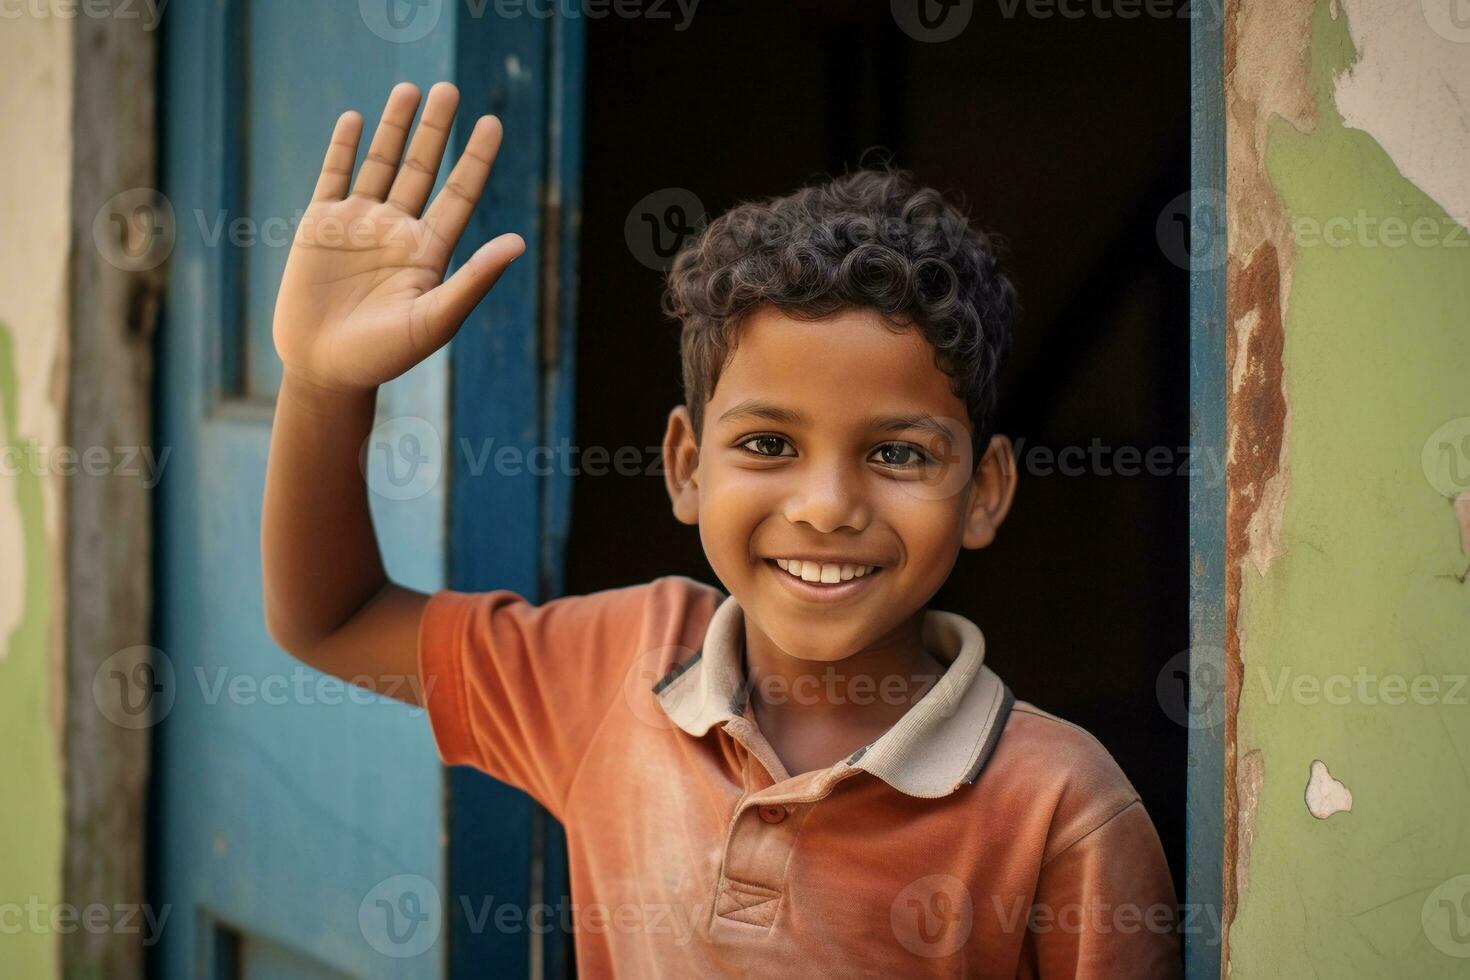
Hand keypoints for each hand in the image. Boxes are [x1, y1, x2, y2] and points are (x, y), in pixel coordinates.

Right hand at [272, 81, 523, 392]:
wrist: (326, 371)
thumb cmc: (384, 356)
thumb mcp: (435, 320)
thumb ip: (474, 280)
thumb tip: (518, 242)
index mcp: (429, 252)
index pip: (459, 194)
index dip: (476, 158)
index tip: (492, 123)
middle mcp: (397, 232)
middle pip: (422, 168)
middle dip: (435, 130)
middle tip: (450, 89)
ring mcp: (358, 226)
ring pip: (380, 164)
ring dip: (394, 128)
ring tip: (410, 89)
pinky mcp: (319, 226)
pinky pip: (334, 177)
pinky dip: (344, 148)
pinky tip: (355, 119)